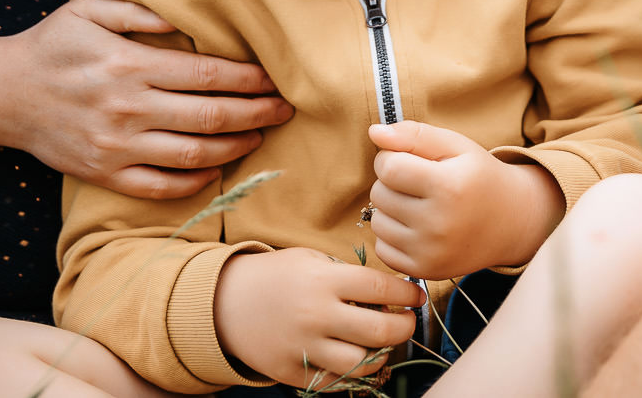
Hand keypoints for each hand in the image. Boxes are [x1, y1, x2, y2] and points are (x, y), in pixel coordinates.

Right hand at [0, 0, 292, 198]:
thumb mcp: (89, 10)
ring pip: (193, 155)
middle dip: (257, 113)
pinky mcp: (105, 174)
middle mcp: (128, 108)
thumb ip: (138, 8)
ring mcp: (117, 147)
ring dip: (235, 147)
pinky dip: (194, 182)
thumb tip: (183, 16)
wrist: (2, 94)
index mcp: (130, 64)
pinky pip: (161, 187)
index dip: (250, 79)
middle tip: (286, 109)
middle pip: (211, 116)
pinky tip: (214, 169)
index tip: (275, 78)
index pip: (208, 74)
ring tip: (259, 136)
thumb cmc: (52, 45)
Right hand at [213, 247, 421, 388]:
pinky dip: (350, 371)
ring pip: (361, 363)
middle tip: (407, 322)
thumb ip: (347, 276)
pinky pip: (335, 380)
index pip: (380, 287)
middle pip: (379, 332)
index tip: (415, 296)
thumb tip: (390, 294)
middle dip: (404, 328)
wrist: (226, 303)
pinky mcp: (292, 372)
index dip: (406, 294)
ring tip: (380, 343)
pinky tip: (352, 355)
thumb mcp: (310, 261)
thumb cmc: (276, 276)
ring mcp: (303, 347)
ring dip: (380, 354)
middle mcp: (315, 315)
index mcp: (322, 281)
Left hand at [367, 120, 564, 278]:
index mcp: (449, 187)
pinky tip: (416, 227)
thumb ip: (414, 134)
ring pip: (378, 222)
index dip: (391, 157)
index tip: (408, 160)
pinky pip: (382, 248)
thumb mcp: (456, 145)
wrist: (511, 222)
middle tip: (418, 183)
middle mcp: (439, 224)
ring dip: (390, 209)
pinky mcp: (424, 271)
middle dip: (391, 183)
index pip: (387, 167)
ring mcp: (431, 253)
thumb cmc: (478, 176)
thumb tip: (374, 133)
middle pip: (379, 194)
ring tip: (418, 204)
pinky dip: (393, 236)